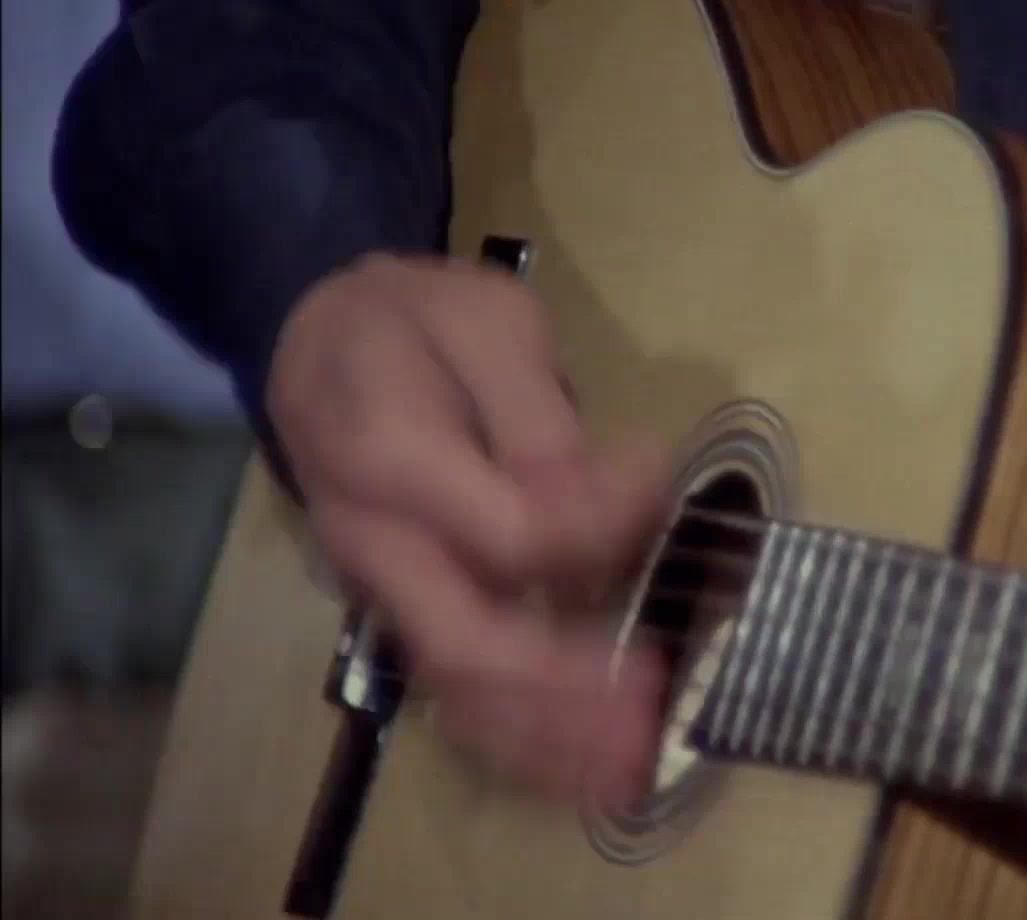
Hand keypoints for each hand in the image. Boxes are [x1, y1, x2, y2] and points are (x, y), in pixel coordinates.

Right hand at [267, 251, 670, 804]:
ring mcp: (380, 586)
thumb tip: (600, 495)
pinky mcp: (401, 607)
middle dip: (567, 693)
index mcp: (389, 457)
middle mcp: (373, 543)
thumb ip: (534, 413)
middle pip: (467, 645)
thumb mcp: (485, 322)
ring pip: (455, 689)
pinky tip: (583, 761)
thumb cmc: (412, 321)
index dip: (600, 523)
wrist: (314, 334)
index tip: (654, 470)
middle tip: (656, 702)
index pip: (510, 533)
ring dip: (546, 739)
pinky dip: (517, 737)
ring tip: (631, 763)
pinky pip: (452, 689)